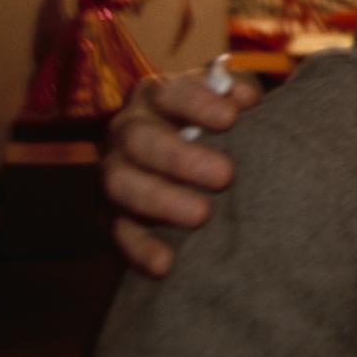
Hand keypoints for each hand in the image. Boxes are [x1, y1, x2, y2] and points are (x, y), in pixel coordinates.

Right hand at [103, 67, 262, 276]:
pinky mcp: (112, 213)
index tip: (232, 118)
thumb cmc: (221, 125)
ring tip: (202, 216)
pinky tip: (166, 264)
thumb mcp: (232, 101)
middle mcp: (128, 130)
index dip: (198, 103)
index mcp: (158, 96)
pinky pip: (117, 232)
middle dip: (180, 157)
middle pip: (140, 139)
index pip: (171, 93)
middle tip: (225, 175)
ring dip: (161, 201)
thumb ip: (241, 92)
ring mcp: (115, 172)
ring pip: (122, 184)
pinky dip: (140, 248)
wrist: (196, 161)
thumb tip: (244, 98)